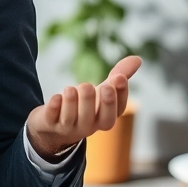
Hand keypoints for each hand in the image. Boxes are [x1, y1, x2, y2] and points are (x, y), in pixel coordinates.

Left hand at [26, 55, 141, 161]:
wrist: (54, 127)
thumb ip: (119, 76)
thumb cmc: (84, 106)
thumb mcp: (101, 91)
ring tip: (72, 88)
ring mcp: (69, 127)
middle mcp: (89, 126)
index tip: (119, 77)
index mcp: (104, 117)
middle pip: (99, 119)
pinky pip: (52, 119)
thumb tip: (138, 59)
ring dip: (74, 102)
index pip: (117, 111)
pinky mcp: (50, 124)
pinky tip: (56, 97)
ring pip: (73, 118)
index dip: (120, 96)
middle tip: (101, 85)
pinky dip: (54, 108)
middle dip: (101, 102)